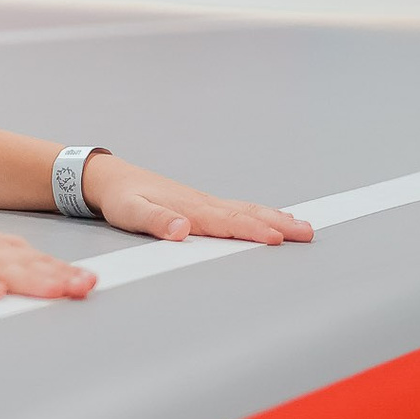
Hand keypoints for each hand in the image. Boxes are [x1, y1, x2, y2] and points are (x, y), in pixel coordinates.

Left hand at [81, 155, 310, 245]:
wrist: (111, 179)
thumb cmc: (121, 199)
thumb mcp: (131, 213)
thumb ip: (156, 221)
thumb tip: (183, 229)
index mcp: (190, 209)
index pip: (227, 222)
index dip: (253, 231)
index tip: (276, 239)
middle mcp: (202, 204)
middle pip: (246, 214)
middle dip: (278, 225)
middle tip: (308, 233)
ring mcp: (204, 203)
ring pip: (246, 210)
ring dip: (276, 218)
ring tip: (302, 227)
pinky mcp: (201, 205)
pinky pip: (237, 210)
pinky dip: (260, 214)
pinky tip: (272, 219)